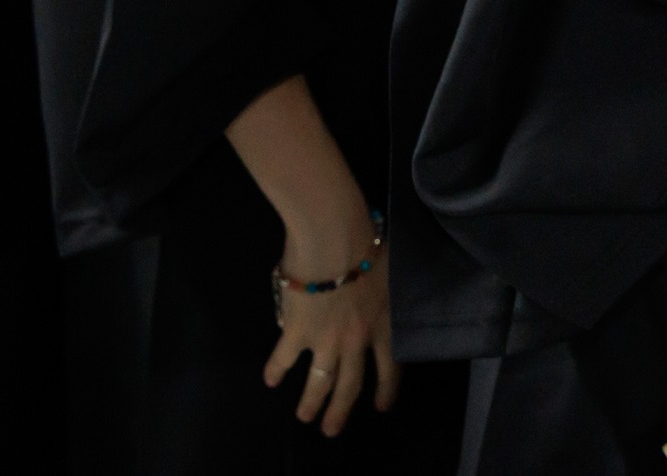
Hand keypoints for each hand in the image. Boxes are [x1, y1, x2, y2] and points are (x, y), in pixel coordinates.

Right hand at [223, 75, 396, 436]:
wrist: (335, 237)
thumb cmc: (370, 243)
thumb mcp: (395, 270)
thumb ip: (392, 288)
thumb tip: (391, 288)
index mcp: (384, 325)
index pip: (390, 366)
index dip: (386, 389)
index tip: (382, 407)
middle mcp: (357, 340)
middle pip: (350, 385)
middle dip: (341, 410)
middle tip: (331, 429)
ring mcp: (326, 340)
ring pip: (319, 382)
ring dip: (311, 402)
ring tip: (304, 415)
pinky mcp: (298, 331)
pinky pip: (284, 358)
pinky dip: (276, 371)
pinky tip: (270, 380)